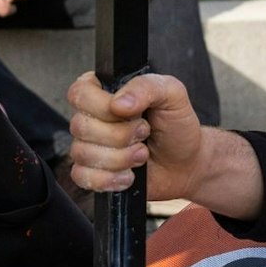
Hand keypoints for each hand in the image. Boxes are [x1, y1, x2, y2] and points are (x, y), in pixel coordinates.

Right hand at [66, 72, 264, 220]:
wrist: (187, 163)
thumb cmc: (177, 126)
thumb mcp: (171, 95)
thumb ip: (145, 87)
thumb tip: (118, 103)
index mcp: (104, 91)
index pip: (79, 93)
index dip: (102, 106)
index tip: (131, 113)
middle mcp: (91, 117)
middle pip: (80, 126)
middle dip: (120, 135)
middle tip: (145, 134)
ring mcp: (88, 146)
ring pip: (82, 153)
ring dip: (120, 158)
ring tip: (142, 155)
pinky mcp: (91, 173)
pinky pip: (82, 177)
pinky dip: (109, 179)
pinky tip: (129, 175)